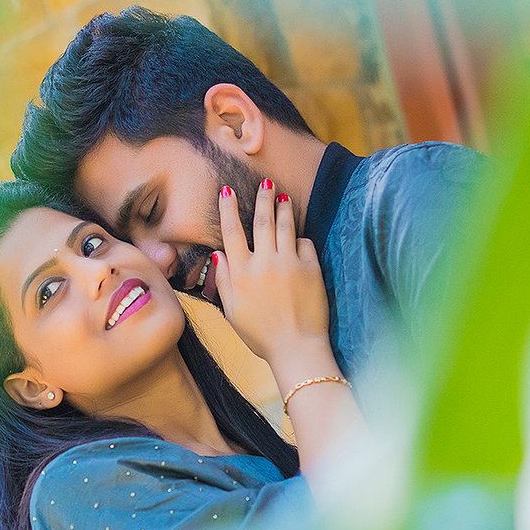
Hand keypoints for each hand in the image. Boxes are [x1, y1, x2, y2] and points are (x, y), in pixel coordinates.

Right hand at [211, 180, 330, 366]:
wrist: (296, 348)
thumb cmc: (261, 335)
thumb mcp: (232, 311)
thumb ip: (223, 280)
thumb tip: (218, 254)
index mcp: (241, 274)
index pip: (231, 232)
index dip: (227, 208)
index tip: (227, 190)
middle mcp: (263, 263)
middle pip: (261, 221)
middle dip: (262, 197)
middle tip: (265, 181)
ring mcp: (288, 264)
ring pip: (285, 226)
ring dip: (283, 207)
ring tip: (283, 195)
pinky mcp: (311, 269)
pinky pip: (304, 244)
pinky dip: (300, 239)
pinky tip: (298, 238)